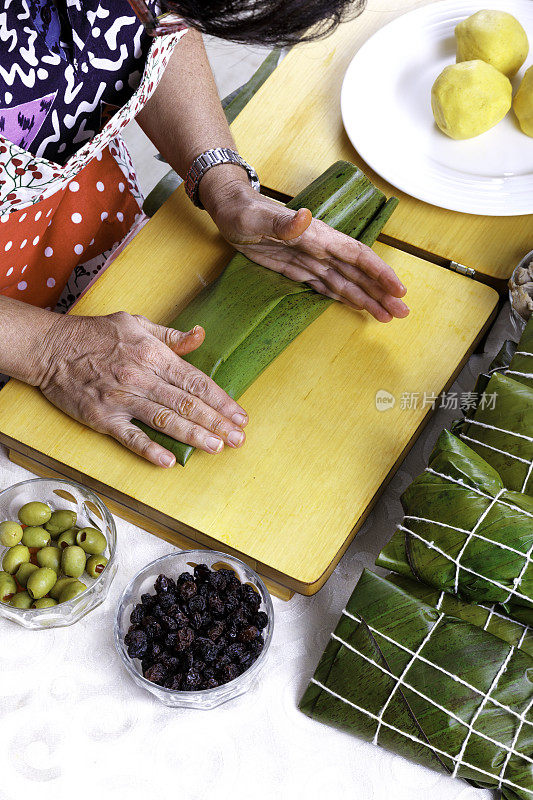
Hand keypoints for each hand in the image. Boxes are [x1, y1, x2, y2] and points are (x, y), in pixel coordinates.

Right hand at [37, 312, 247, 466]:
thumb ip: (170, 336)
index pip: (196, 381)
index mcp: (153, 355)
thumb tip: (199, 336)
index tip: (240, 415)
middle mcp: (141, 377)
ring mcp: (122, 398)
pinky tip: (168, 461)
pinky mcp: (102, 417)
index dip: (221, 400)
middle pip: (187, 404)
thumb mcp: (136, 323)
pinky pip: (130, 436)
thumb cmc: (95, 334)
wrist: (50, 347)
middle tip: (239, 439)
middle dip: (217, 422)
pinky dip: (149, 449)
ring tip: (217, 447)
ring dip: (194, 435)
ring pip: (165, 420)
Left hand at [201, 172, 409, 323]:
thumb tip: (306, 217)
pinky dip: (345, 297)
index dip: (379, 273)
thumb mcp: (257, 217)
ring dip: (367, 299)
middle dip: (381, 293)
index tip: (398, 290)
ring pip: (346, 282)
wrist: (230, 209)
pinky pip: (327, 285)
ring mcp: (311, 260)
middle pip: (358, 273)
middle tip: (401, 314)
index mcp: (318, 236)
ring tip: (387, 317)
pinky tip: (358, 306)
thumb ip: (282, 221)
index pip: (357, 255)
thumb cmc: (242, 211)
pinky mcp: (298, 268)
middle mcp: (321, 249)